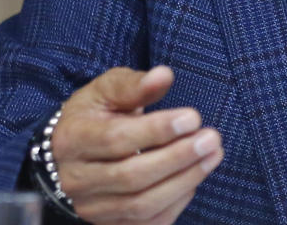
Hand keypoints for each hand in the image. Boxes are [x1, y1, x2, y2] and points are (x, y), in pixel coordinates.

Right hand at [49, 64, 223, 224]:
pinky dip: (176, 203)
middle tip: (211, 138)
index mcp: (73, 141)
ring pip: (140, 205)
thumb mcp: (107, 90)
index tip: (193, 118)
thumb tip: (164, 76)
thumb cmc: (96, 114)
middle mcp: (76, 180)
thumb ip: (134, 84)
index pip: (115, 140)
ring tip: (213, 155)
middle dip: (177, 157)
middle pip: (130, 177)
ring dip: (184, 181)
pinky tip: (195, 176)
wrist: (72, 151)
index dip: (157, 131)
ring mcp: (91, 207)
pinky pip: (148, 223)